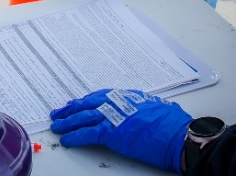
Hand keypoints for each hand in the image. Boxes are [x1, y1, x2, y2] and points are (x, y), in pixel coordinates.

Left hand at [50, 89, 189, 171]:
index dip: (86, 101)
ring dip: (67, 122)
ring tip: (57, 126)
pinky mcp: (112, 132)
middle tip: (59, 112)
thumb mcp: (157, 108)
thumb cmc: (173, 124)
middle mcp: (117, 102)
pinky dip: (75, 137)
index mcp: (128, 96)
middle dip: (72, 109)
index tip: (77, 103)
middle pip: (88, 103)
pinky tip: (67, 140)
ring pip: (83, 117)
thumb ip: (144, 107)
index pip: (100, 96)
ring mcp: (113, 116)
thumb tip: (144, 111)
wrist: (178, 134)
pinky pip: (87, 134)